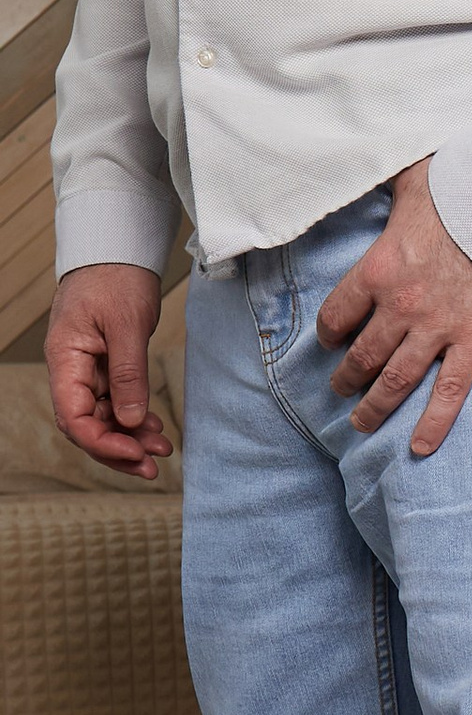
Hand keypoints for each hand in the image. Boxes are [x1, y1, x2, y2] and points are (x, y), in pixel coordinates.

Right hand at [46, 264, 171, 478]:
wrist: (118, 249)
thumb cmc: (115, 277)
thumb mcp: (126, 325)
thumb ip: (128, 374)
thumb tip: (129, 421)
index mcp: (65, 360)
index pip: (73, 417)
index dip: (102, 442)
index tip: (134, 453)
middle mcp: (71, 370)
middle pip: (86, 425)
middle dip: (118, 449)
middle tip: (153, 465)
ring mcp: (87, 369)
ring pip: (102, 416)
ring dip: (129, 436)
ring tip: (162, 449)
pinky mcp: (104, 365)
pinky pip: (114, 401)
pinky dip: (133, 416)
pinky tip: (154, 427)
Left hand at [317, 162, 471, 454]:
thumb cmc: (465, 185)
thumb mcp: (411, 177)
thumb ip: (384, 181)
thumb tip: (365, 160)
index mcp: (377, 269)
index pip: (337, 315)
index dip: (329, 334)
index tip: (329, 343)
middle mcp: (400, 307)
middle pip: (361, 355)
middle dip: (346, 377)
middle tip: (340, 390)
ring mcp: (438, 328)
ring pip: (395, 380)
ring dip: (374, 406)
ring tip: (361, 423)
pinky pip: (450, 391)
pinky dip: (433, 423)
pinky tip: (421, 448)